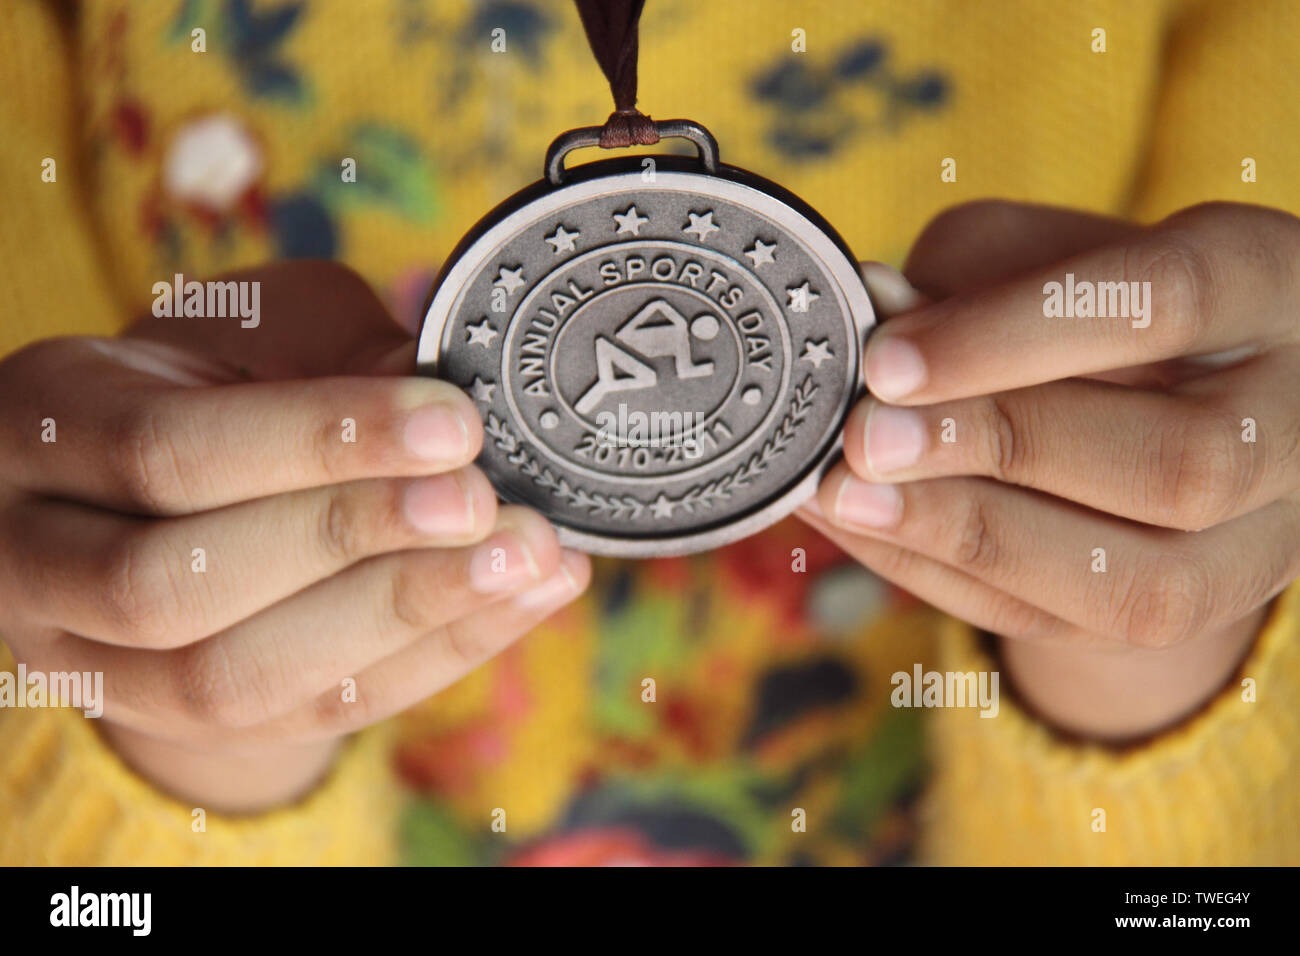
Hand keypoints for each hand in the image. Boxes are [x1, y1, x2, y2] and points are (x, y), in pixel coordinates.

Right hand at [0, 261, 589, 809]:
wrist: (163, 501)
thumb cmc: (220, 383)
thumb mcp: (255, 330)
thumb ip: (335, 348)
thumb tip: (451, 390)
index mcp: (44, 428)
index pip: (167, 450)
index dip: (316, 440)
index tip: (454, 421)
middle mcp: (39, 562)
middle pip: (177, 582)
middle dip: (348, 538)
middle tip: (481, 501)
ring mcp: (107, 666)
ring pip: (236, 678)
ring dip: (400, 615)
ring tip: (525, 557)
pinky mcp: (196, 725)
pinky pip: (316, 713)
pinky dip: (441, 655)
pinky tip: (531, 596)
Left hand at [802, 201, 1299, 739]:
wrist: (1184, 416)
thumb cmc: (1106, 309)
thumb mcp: (1059, 251)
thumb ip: (981, 267)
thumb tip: (881, 306)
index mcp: (1274, 289)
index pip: (1167, 300)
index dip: (1018, 333)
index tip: (888, 358)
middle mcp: (1299, 427)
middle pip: (1176, 461)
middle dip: (999, 447)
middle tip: (864, 436)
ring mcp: (1256, 544)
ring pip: (1133, 580)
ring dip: (964, 536)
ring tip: (842, 493)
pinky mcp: (1179, 620)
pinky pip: (1058, 622)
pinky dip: (938, 575)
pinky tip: (857, 528)